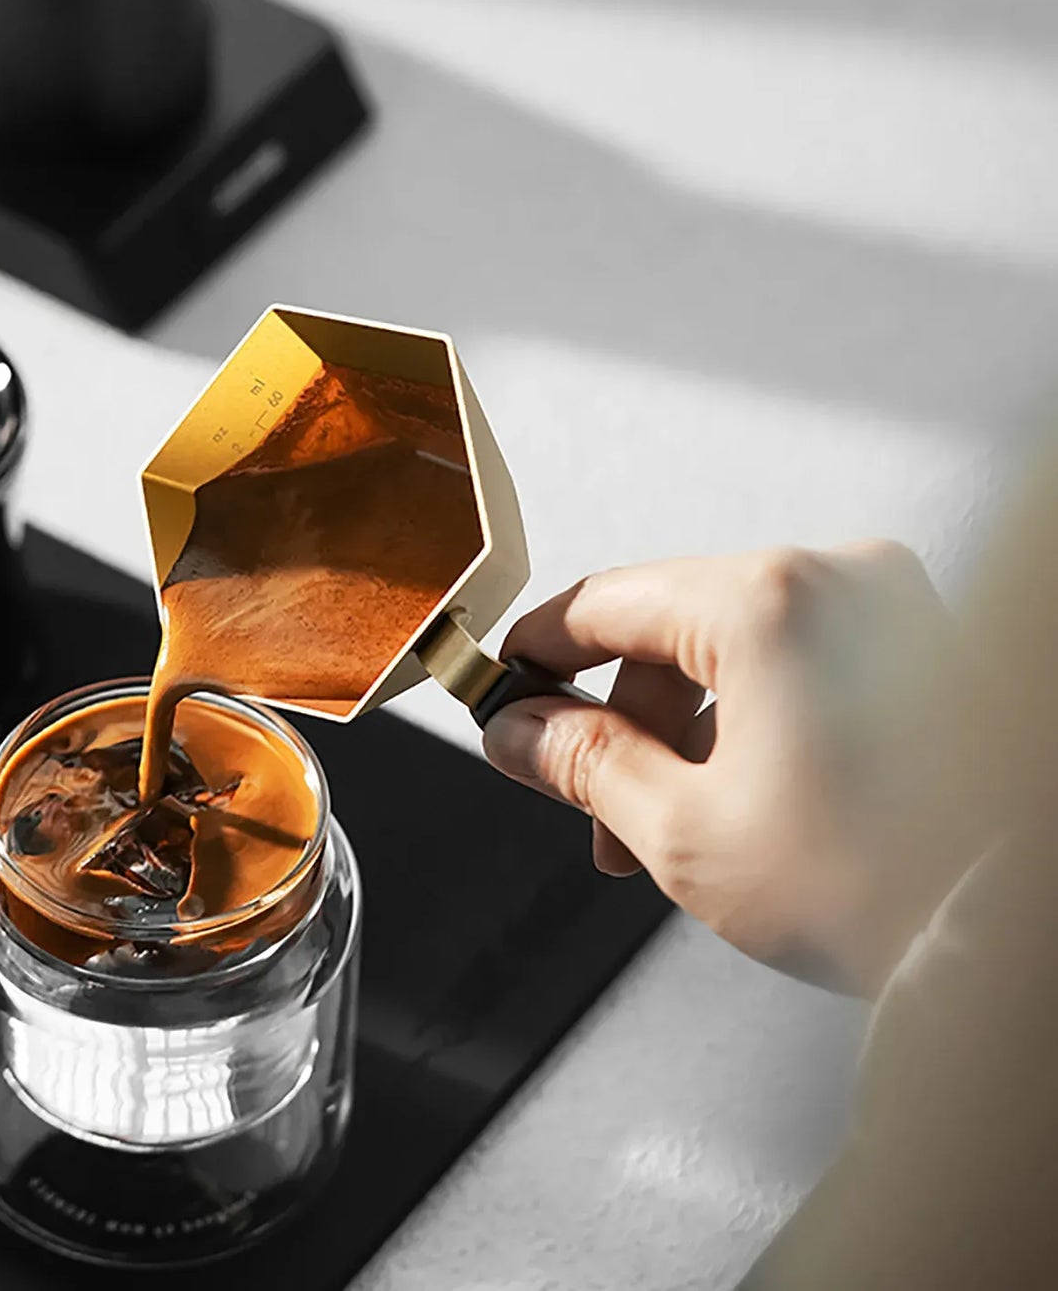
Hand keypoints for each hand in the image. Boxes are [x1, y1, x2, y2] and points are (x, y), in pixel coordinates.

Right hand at [483, 542, 966, 995]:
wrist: (1014, 929)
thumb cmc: (884, 887)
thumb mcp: (685, 831)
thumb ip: (581, 761)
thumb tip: (518, 730)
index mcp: (770, 601)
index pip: (605, 602)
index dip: (537, 652)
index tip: (502, 687)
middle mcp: (835, 579)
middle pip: (668, 630)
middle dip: (618, 724)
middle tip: (585, 802)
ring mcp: (885, 606)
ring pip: (730, 649)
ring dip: (682, 732)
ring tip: (669, 828)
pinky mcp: (917, 641)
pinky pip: (793, 658)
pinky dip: (748, 718)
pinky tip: (737, 795)